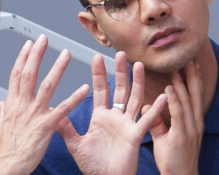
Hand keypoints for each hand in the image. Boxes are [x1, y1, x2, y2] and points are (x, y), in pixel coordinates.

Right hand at [0, 35, 88, 174]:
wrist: (6, 169)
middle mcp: (22, 105)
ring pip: (47, 86)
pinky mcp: (45, 126)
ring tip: (66, 54)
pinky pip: (62, 109)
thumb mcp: (2, 126)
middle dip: (37, 55)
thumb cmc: (6, 148)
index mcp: (13, 104)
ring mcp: (34, 114)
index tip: (30, 45)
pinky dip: (74, 98)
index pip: (17, 75)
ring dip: (57, 68)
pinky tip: (85, 88)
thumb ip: (5, 111)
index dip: (23, 58)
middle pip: (28, 74)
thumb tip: (3, 101)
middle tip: (44, 39)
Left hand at [57, 51, 167, 174]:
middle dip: (119, 71)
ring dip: (137, 82)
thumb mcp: (76, 144)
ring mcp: (127, 124)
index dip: (99, 74)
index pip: (100, 90)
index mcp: (101, 116)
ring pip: (134, 98)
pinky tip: (163, 96)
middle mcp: (116, 116)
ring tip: (138, 65)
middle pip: (119, 88)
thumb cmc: (93, 165)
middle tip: (120, 53)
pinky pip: (147, 120)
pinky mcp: (136, 135)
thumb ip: (67, 128)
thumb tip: (55, 112)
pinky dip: (155, 109)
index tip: (97, 57)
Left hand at [142, 61, 203, 174]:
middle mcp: (194, 121)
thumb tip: (148, 107)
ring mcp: (190, 128)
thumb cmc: (174, 158)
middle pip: (194, 93)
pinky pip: (178, 114)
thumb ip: (158, 121)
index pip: (194, 95)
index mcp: (192, 120)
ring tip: (180, 66)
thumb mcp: (166, 137)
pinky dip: (174, 100)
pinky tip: (170, 88)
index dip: (193, 79)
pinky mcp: (182, 136)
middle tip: (190, 57)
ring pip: (187, 100)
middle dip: (193, 75)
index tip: (191, 64)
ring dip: (183, 82)